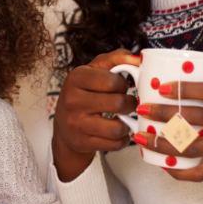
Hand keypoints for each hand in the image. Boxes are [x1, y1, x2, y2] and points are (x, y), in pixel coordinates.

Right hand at [52, 49, 138, 181]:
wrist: (64, 125)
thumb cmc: (84, 93)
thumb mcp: (94, 71)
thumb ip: (116, 59)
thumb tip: (138, 59)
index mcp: (76, 78)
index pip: (112, 81)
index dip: (124, 85)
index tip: (121, 88)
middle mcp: (72, 100)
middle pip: (118, 103)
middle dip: (130, 104)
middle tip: (127, 103)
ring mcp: (76, 123)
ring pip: (117, 128)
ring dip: (127, 124)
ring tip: (124, 118)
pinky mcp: (82, 142)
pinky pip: (115, 144)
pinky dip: (122, 139)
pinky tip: (118, 132)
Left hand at [133, 81, 202, 180]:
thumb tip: (181, 81)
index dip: (185, 88)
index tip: (161, 87)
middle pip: (195, 118)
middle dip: (164, 114)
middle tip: (142, 109)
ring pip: (192, 146)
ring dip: (163, 142)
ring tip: (143, 137)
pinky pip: (201, 172)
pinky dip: (181, 172)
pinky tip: (163, 165)